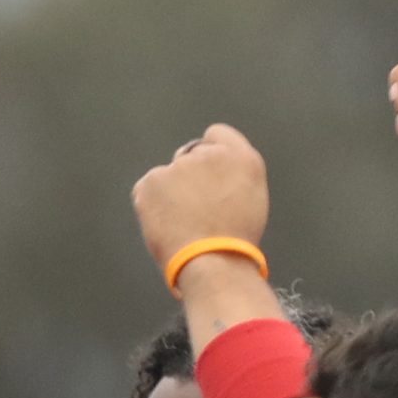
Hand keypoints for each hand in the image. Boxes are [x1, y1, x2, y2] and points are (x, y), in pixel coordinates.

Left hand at [132, 125, 270, 279]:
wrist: (214, 262)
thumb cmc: (234, 243)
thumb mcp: (250, 199)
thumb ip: (232, 177)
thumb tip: (211, 176)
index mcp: (243, 159)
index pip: (217, 135)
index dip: (208, 155)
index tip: (205, 176)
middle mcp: (211, 154)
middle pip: (189, 157)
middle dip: (188, 177)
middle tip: (194, 210)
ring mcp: (180, 165)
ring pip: (167, 176)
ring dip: (169, 193)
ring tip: (181, 223)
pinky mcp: (154, 180)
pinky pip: (146, 189)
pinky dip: (150, 205)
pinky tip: (165, 225)